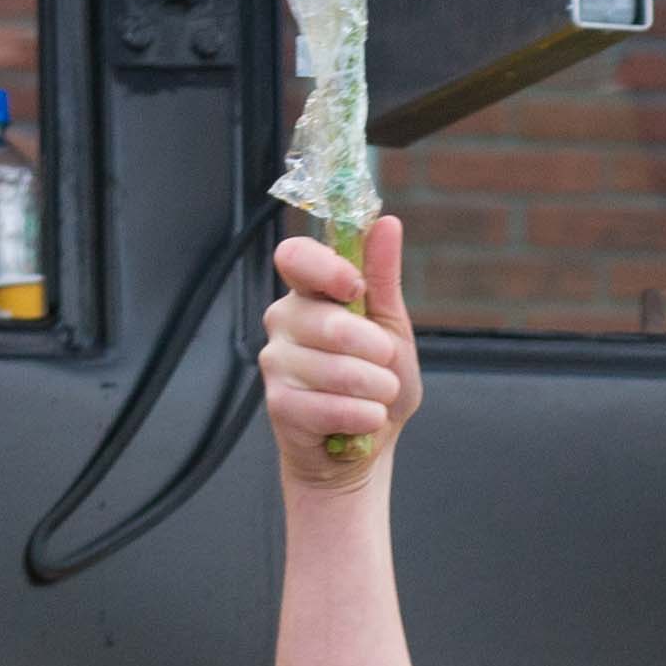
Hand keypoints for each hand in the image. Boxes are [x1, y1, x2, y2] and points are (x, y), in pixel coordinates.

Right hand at [259, 217, 418, 492]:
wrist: (368, 442)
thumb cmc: (376, 380)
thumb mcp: (390, 324)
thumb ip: (382, 276)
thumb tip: (386, 223)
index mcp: (309, 291)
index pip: (295, 257)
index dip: (326, 268)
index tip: (355, 288)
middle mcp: (284, 320)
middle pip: (329, 322)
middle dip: (375, 351)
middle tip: (385, 364)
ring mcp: (276, 362)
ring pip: (336, 370)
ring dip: (375, 389)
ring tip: (377, 396)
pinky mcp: (278, 403)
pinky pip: (329, 406)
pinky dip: (362, 416)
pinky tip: (364, 419)